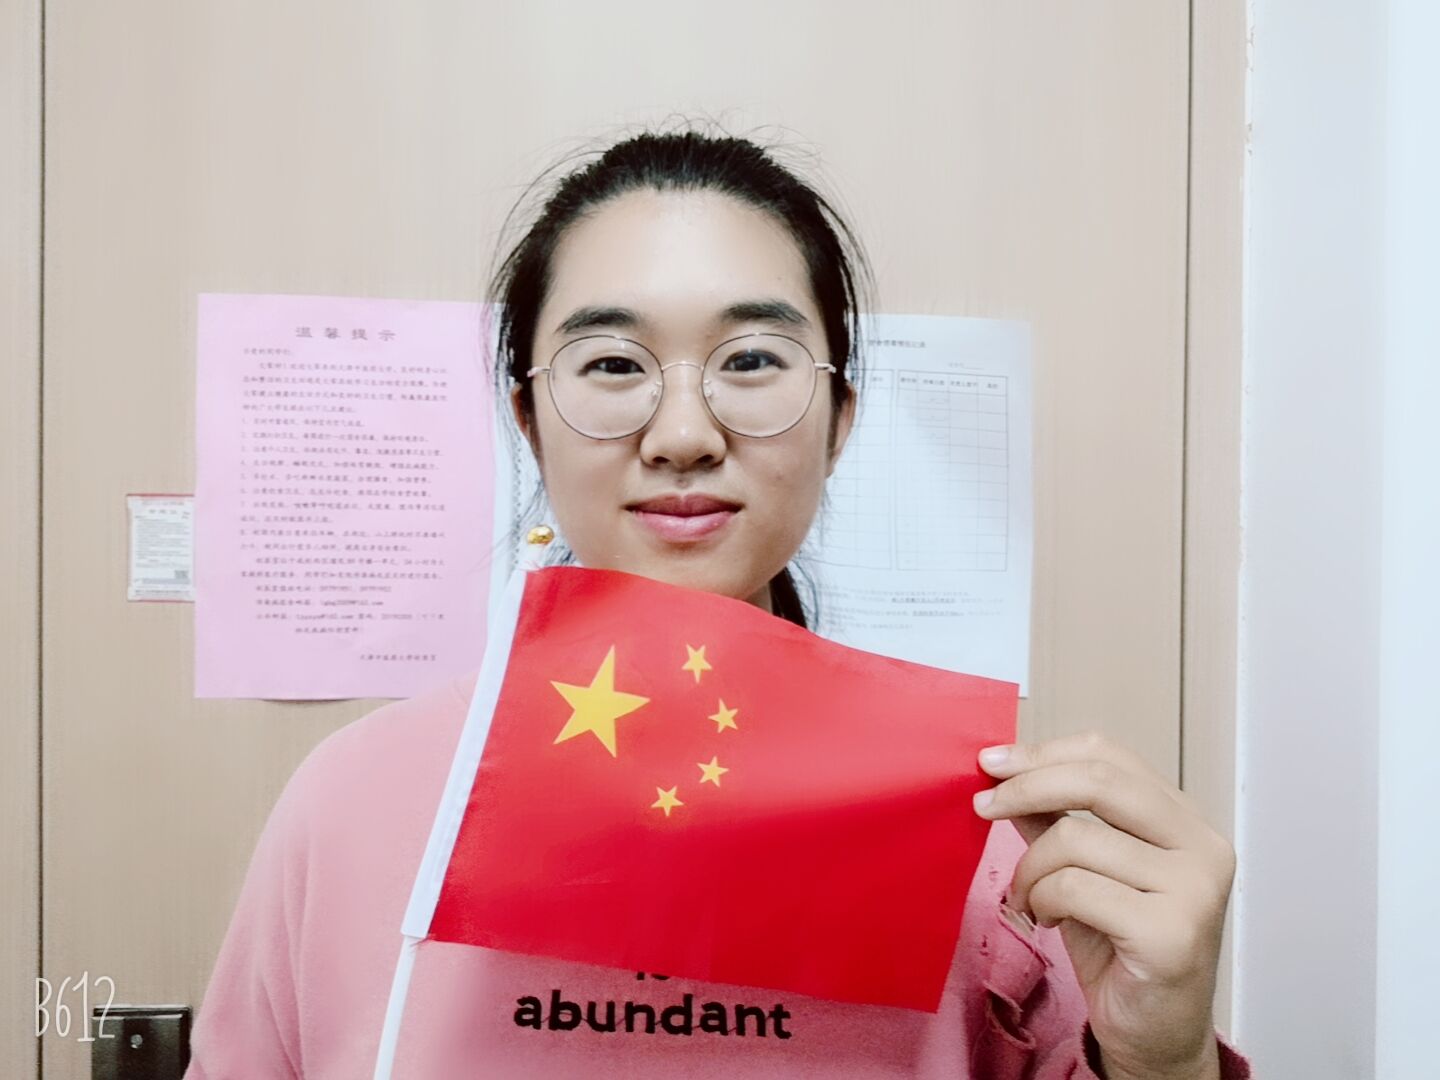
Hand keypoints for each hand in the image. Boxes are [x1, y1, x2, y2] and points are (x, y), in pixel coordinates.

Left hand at [973, 730, 1234, 1079]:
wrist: (1155, 1035)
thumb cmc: (1121, 951)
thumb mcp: (1082, 869)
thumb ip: (1056, 820)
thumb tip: (1006, 774)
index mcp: (1184, 821)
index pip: (1110, 755)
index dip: (1045, 752)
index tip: (993, 762)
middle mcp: (1202, 847)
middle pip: (1098, 782)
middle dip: (1026, 787)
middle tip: (983, 804)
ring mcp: (1194, 889)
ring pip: (1075, 838)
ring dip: (1030, 869)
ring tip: (1028, 898)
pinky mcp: (1170, 933)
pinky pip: (1074, 887)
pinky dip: (1043, 900)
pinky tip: (1047, 919)